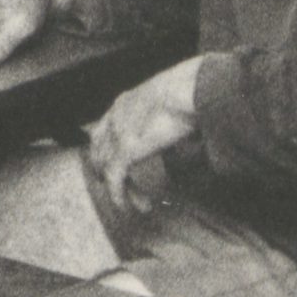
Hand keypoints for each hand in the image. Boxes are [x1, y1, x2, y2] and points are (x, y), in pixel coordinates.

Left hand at [81, 55, 203, 227]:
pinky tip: (129, 208)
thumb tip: (193, 140)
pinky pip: (115, 178)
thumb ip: (177, 123)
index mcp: (126, 102)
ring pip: (108, 167)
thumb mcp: (180, 104)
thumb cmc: (195, 90)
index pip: (106, 129)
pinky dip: (120, 195)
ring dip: (123, 187)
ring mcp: (117, 133)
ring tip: (141, 203)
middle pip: (101, 149)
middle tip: (130, 188)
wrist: (189, 88)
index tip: (125, 166)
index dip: (111, 150)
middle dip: (111, 171)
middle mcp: (116, 116)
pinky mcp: (125, 150)